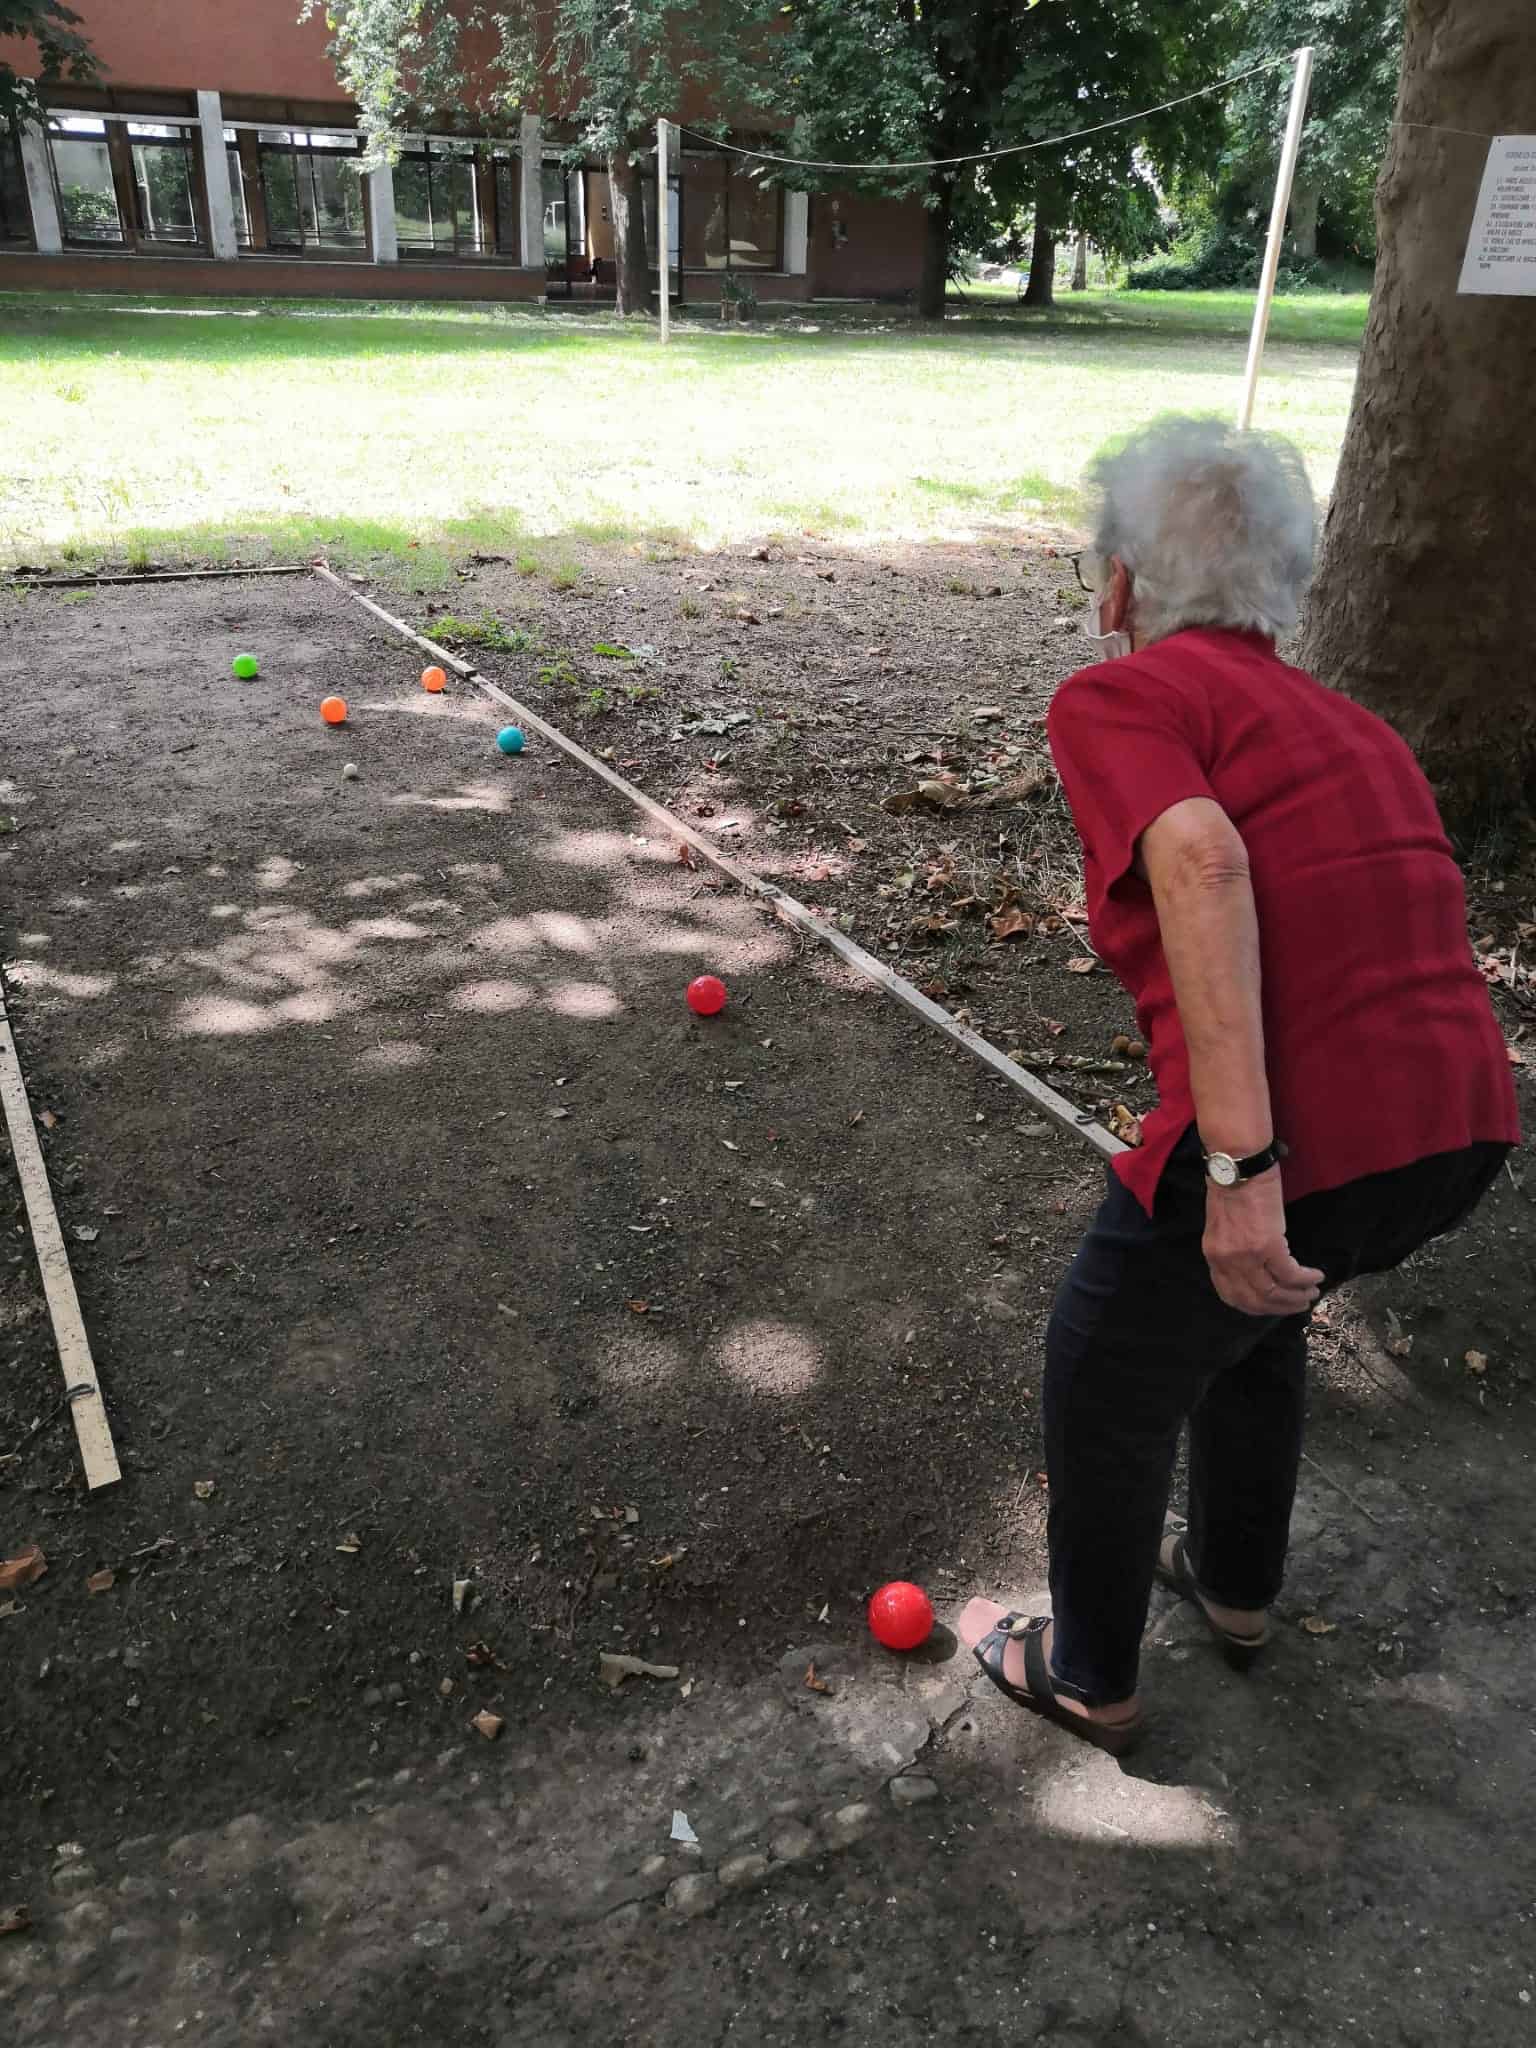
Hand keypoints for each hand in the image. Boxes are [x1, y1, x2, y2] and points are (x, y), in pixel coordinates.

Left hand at [1202, 1169, 1323, 1316]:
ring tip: (1311, 1293)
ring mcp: (1246, 1256)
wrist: (1238, 1166)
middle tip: (1300, 1304)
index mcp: (1214, 1256)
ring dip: (1296, 1297)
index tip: (1273, 1306)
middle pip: (1255, 1300)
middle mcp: (1227, 1261)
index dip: (1255, 1306)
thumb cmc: (1232, 1188)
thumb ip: (1232, 1250)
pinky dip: (1306, 1279)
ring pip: (1274, 1292)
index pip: (1231, 1296)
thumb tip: (1252, 1268)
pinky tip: (1316, 1276)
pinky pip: (1290, 1274)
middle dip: (1280, 1307)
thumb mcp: (1223, 1226)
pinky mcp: (1268, 1246)